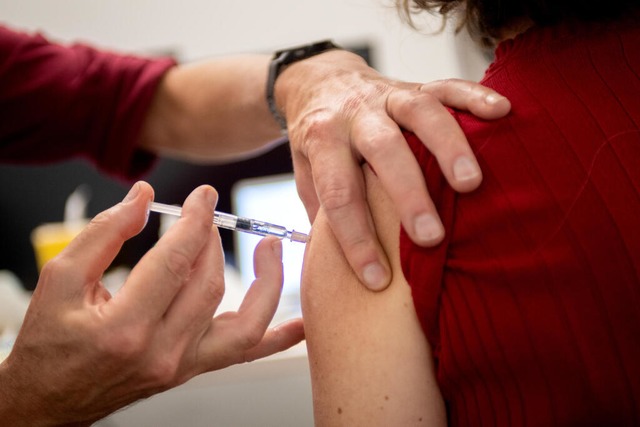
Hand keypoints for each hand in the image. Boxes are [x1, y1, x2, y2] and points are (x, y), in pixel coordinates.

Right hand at [0, 182, 302, 425]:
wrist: (49, 399)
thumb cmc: (50, 343)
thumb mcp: (60, 278)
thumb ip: (104, 233)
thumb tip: (145, 198)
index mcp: (125, 328)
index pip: (176, 261)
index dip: (195, 221)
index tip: (203, 197)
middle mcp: (162, 353)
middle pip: (209, 284)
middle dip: (213, 241)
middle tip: (207, 217)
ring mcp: (183, 366)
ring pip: (244, 323)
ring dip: (266, 281)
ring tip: (270, 248)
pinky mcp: (193, 369)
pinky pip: (246, 354)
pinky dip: (279, 339)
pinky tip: (302, 323)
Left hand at [277, 49, 510, 290]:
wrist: (320, 80)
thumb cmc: (316, 138)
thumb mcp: (304, 170)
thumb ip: (319, 206)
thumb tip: (338, 262)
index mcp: (322, 139)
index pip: (338, 193)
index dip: (356, 239)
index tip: (377, 279)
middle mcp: (355, 114)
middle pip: (383, 150)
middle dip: (408, 194)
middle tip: (430, 237)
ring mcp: (388, 96)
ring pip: (420, 113)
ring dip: (448, 147)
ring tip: (470, 184)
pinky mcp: (415, 84)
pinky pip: (447, 86)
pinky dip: (475, 96)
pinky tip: (501, 112)